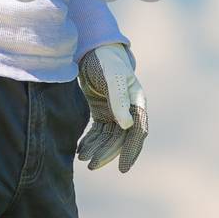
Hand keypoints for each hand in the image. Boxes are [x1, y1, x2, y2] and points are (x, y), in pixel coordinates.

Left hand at [75, 42, 147, 173]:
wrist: (92, 49)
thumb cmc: (106, 60)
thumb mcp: (112, 77)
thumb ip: (119, 100)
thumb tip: (126, 126)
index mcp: (136, 101)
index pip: (138, 132)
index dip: (131, 151)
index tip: (123, 168)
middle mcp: (128, 109)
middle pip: (120, 138)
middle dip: (107, 153)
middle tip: (92, 166)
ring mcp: (115, 110)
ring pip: (108, 137)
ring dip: (97, 149)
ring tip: (82, 159)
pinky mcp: (102, 110)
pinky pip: (98, 131)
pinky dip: (91, 141)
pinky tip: (81, 150)